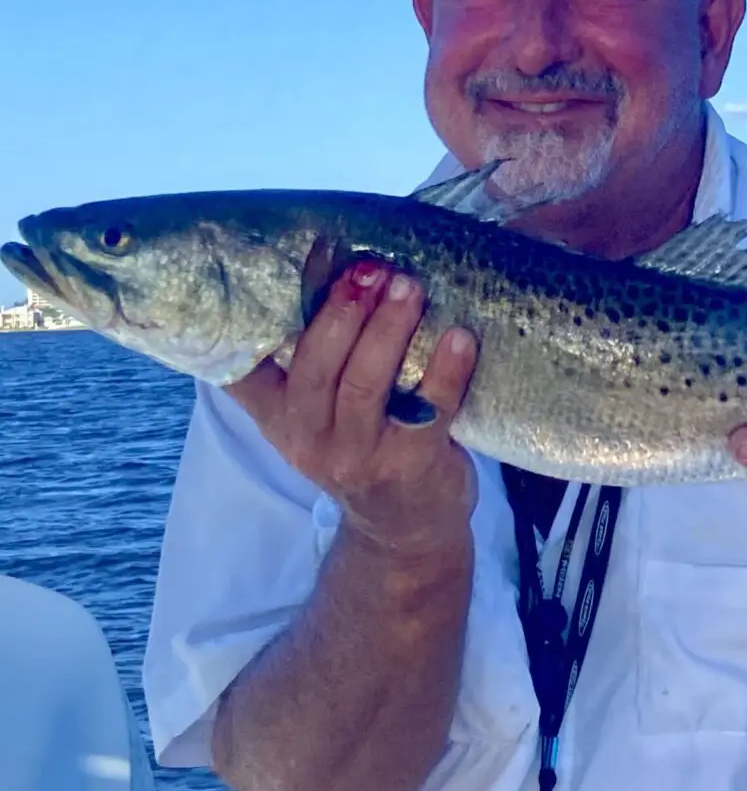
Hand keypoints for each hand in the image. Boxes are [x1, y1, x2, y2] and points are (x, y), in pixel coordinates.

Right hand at [225, 259, 478, 557]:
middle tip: (370, 268)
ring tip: (410, 286)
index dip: (250, 321)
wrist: (405, 526)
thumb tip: (336, 264)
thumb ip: (318, 356)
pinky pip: (427, 412)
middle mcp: (308, 437)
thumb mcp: (322, 410)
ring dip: (388, 330)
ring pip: (364, 386)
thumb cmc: (366, 443)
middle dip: (342, 312)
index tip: (275, 267)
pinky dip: (446, 371)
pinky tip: (461, 337)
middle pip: (315, 367)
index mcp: (279, 414)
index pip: (241, 370)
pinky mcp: (409, 466)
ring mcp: (357, 456)